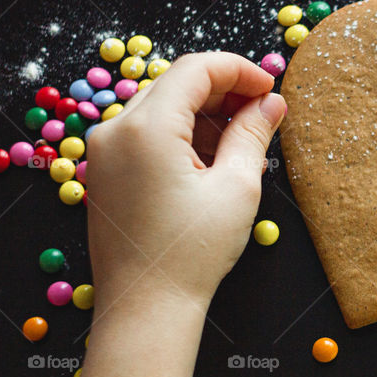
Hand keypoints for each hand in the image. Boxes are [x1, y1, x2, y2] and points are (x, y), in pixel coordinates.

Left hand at [85, 52, 285, 315]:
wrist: (146, 308)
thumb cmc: (191, 254)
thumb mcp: (235, 187)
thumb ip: (253, 134)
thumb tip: (272, 103)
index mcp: (146, 128)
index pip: (196, 69)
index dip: (240, 70)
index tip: (270, 87)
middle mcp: (115, 130)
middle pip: (176, 83)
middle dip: (224, 90)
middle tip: (263, 112)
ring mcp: (104, 150)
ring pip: (162, 106)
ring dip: (204, 112)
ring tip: (241, 141)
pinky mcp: (105, 170)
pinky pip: (147, 132)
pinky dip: (182, 133)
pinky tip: (212, 158)